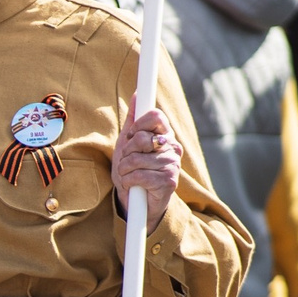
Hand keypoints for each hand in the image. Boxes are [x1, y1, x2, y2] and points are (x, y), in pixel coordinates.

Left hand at [111, 107, 180, 231]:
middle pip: (141, 137)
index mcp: (165, 135)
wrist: (136, 201)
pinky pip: (138, 175)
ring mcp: (172, 164)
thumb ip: (134, 120)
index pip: (155, 116)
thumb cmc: (132, 170)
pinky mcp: (168, 181)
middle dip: (126, 151)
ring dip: (124, 170)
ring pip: (136, 159)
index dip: (137, 125)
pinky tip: (133, 185)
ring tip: (129, 175)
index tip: (130, 137)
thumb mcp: (128, 143)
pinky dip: (128, 181)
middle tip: (127, 161)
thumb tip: (138, 94)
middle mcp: (173, 147)